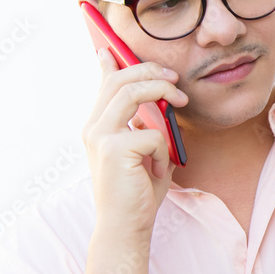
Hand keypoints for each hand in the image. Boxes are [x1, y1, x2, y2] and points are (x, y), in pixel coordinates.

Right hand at [81, 48, 188, 238]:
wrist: (127, 227)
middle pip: (120, 80)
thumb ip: (144, 126)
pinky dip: (164, 150)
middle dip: (152, 71)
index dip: (109, 63)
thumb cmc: (139, 192)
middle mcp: (94, 128)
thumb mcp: (144, 151)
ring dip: (162, 91)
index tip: (110, 46)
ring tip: (181, 101)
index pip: (104, 85)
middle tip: (176, 79)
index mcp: (99, 127)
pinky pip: (152, 133)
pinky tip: (159, 169)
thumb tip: (156, 103)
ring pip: (132, 92)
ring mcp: (100, 137)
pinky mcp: (113, 150)